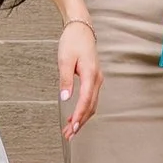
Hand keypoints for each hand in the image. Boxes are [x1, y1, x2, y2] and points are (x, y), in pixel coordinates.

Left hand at [56, 7, 100, 136]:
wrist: (81, 28)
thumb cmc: (72, 41)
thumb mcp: (65, 59)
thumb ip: (65, 80)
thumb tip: (65, 98)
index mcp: (91, 74)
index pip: (86, 100)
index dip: (79, 116)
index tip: (72, 128)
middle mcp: (97, 79)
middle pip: (91, 106)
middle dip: (80, 122)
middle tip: (69, 135)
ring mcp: (97, 79)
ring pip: (92, 104)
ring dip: (82, 118)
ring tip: (70, 130)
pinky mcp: (94, 79)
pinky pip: (91, 98)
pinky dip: (84, 110)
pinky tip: (75, 116)